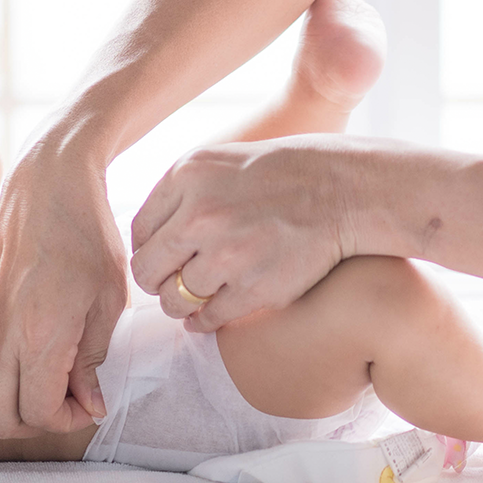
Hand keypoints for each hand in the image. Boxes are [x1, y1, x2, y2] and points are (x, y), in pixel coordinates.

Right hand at [0, 146, 128, 437]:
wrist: (50, 179)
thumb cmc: (90, 233)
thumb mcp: (109, 299)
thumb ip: (93, 358)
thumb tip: (89, 404)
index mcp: (39, 335)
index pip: (37, 413)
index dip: (68, 419)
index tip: (91, 400)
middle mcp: (1, 336)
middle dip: (36, 421)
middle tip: (68, 396)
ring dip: (3, 403)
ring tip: (40, 382)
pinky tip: (25, 353)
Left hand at [129, 133, 369, 332]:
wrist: (342, 189)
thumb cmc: (281, 173)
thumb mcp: (220, 161)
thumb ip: (179, 194)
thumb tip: (145, 241)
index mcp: (188, 176)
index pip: (140, 232)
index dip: (149, 250)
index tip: (163, 258)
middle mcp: (201, 215)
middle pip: (148, 271)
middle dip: (158, 281)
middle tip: (172, 283)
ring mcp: (228, 255)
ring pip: (175, 300)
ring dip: (182, 304)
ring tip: (194, 298)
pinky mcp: (255, 288)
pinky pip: (209, 318)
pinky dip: (205, 320)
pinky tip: (210, 313)